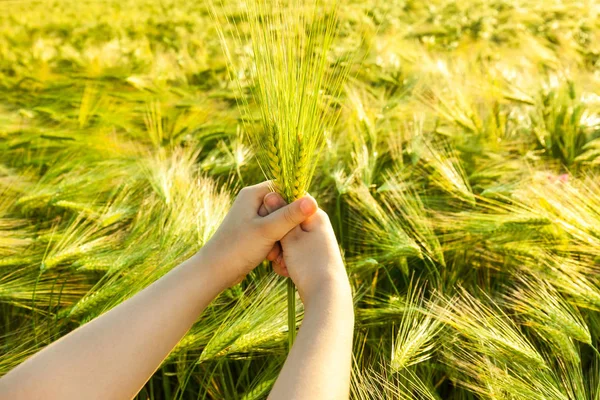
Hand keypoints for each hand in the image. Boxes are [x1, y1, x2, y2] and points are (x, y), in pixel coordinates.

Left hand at [200, 182, 317, 288]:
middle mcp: (252, 202)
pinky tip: (271, 257)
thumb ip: (290, 215)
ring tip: (275, 252)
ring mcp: (252, 217)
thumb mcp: (267, 231)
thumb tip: (313, 201)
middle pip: (283, 206)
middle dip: (288, 224)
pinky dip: (275, 244)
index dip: (296, 201)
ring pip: (279, 222)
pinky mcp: (253, 232)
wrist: (215, 272)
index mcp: (253, 194)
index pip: (283, 187)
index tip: (302, 219)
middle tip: (284, 240)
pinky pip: (273, 232)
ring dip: (282, 237)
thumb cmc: (238, 248)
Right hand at [262, 194, 348, 303]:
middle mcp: (317, 226)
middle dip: (276, 236)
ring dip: (280, 251)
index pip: (292, 200)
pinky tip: (286, 272)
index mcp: (315, 215)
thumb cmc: (309, 264)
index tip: (265, 220)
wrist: (327, 295)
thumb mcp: (291, 238)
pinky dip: (287, 261)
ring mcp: (315, 242)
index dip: (276, 208)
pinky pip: (293, 253)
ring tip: (280, 264)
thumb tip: (271, 193)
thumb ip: (280, 215)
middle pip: (287, 222)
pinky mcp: (311, 257)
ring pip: (288, 240)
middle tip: (273, 250)